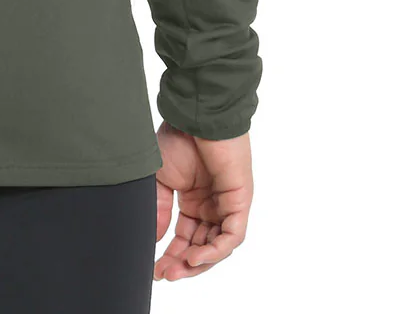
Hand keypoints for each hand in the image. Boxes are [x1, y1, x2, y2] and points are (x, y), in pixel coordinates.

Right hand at [154, 121, 251, 281]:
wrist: (194, 116)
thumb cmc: (177, 138)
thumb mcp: (160, 179)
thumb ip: (159, 210)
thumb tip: (153, 239)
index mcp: (194, 200)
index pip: (185, 237)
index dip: (171, 255)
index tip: (154, 269)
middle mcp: (212, 206)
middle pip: (201, 246)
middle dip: (183, 264)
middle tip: (164, 275)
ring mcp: (227, 204)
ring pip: (217, 246)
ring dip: (198, 262)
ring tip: (177, 270)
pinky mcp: (239, 201)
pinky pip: (231, 236)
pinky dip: (214, 250)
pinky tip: (194, 256)